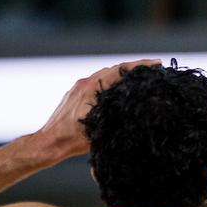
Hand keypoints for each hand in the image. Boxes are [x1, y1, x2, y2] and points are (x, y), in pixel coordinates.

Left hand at [35, 59, 159, 161]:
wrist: (50, 142)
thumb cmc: (74, 139)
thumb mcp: (102, 128)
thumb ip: (117, 116)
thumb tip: (137, 110)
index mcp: (92, 88)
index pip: (120, 70)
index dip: (140, 65)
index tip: (157, 63)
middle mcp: (84, 83)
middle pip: (114, 69)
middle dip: (134, 68)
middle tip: (152, 70)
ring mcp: (78, 88)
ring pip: (104, 75)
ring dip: (121, 75)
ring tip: (137, 78)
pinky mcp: (74, 94)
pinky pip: (96, 82)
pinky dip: (110, 82)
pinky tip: (117, 90)